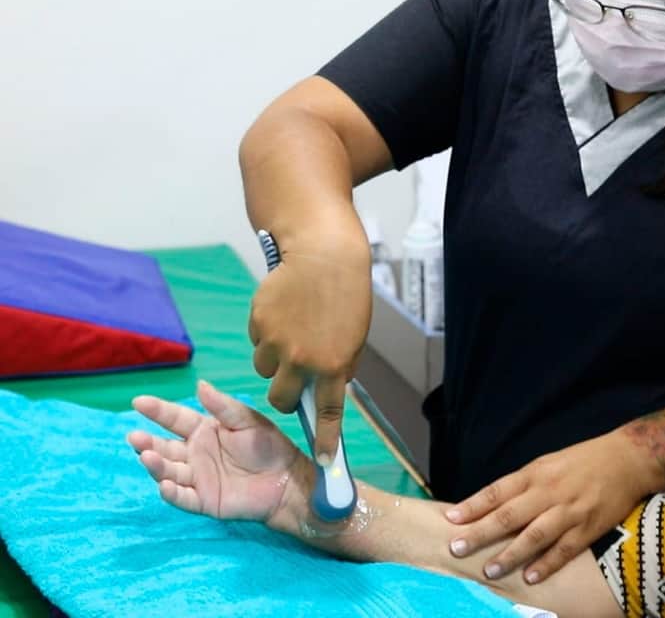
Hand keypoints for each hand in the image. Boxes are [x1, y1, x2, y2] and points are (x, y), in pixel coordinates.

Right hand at [127, 380, 306, 529]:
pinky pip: (183, 498)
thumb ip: (222, 406)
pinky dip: (172, 493)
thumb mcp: (247, 420)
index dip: (157, 411)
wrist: (287, 479)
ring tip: (146, 456)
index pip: (175, 419)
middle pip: (165, 447)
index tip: (138, 402)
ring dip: (155, 465)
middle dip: (148, 442)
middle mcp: (195, 454)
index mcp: (204, 431)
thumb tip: (199, 384)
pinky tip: (165, 484)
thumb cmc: (268, 446)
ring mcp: (197, 478)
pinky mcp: (204, 500)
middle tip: (134, 437)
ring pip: (169, 471)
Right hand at [248, 230, 371, 464]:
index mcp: (332, 365)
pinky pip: (257, 340)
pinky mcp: (258, 324)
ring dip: (275, 358)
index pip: (328, 413)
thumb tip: (324, 390)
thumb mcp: (354, 337)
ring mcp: (276, 343)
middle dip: (285, 393)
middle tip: (294, 376)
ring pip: (265, 368)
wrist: (324, 256)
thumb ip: (338, 366)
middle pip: (281, 399)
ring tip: (293, 329)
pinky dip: (267, 332)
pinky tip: (284, 311)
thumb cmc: (346, 295)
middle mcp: (302, 360)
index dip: (326, 439)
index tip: (325, 460)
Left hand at [444, 431, 653, 584]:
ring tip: (489, 570)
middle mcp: (549, 492)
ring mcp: (569, 511)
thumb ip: (524, 484)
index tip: (450, 518)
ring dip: (510, 554)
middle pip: (509, 515)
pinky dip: (547, 563)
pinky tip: (530, 577)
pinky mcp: (588, 527)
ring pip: (534, 535)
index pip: (498, 491)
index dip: (473, 505)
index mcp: (536, 473)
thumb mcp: (548, 463)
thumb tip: (493, 504)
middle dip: (481, 533)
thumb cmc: (583, 461)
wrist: (628, 459)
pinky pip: (564, 549)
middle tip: (457, 548)